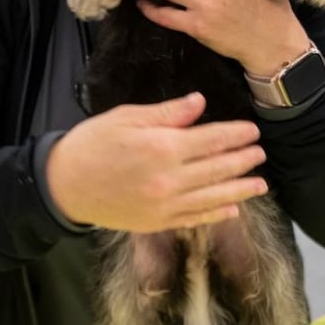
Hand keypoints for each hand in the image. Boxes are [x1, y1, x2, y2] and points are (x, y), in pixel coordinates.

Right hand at [46, 93, 268, 231]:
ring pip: (212, 197)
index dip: (234, 135)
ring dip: (239, 190)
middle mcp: (169, 179)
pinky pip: (194, 218)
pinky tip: (232, 210)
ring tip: (260, 185)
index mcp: (162, 147)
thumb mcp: (126, 117)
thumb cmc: (92, 143)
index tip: (252, 131)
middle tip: (261, 154)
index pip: (210, 140)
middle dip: (242, 161)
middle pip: (216, 169)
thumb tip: (200, 103)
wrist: (64, 185)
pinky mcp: (157, 222)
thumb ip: (167, 114)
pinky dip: (215, 215)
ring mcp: (165, 205)